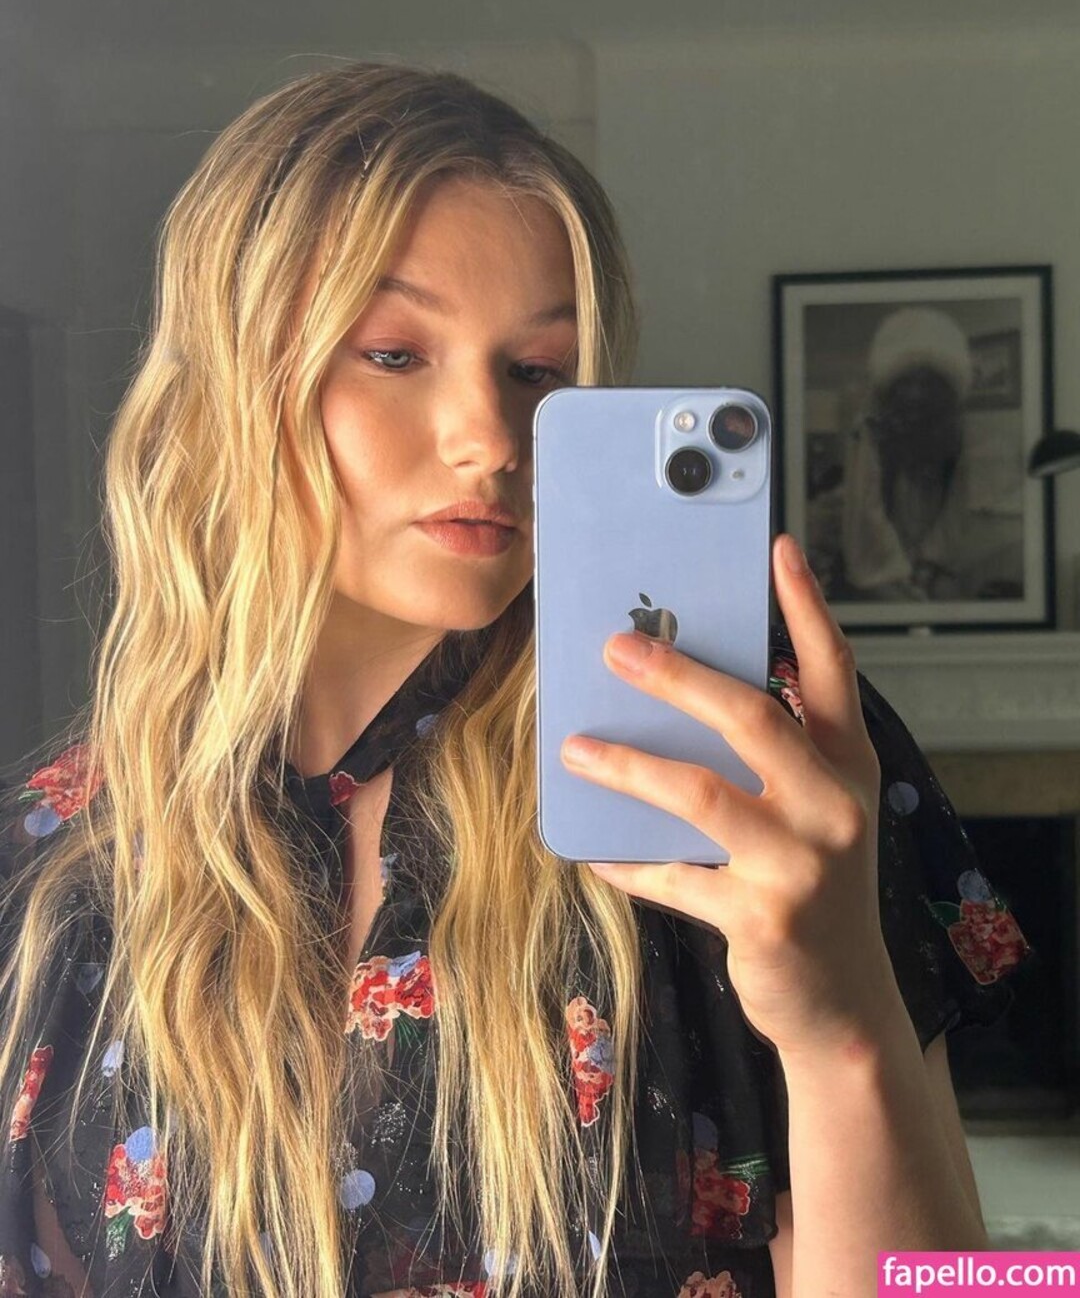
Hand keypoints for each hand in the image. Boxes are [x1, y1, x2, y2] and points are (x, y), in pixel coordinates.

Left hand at [560, 533, 896, 1057]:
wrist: (845, 1004)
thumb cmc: (815, 887)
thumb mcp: (812, 814)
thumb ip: (769, 760)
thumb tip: (673, 696)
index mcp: (848, 767)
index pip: (833, 671)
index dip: (806, 608)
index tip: (778, 549)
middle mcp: (833, 806)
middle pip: (752, 717)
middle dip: (679, 675)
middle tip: (617, 646)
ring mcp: (801, 865)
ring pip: (700, 794)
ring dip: (628, 765)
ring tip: (573, 746)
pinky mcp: (761, 919)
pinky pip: (672, 877)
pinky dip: (626, 861)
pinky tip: (589, 848)